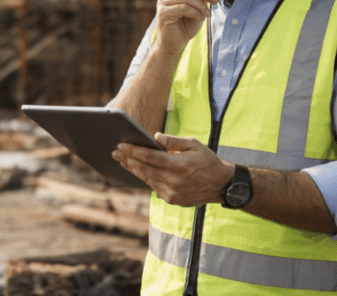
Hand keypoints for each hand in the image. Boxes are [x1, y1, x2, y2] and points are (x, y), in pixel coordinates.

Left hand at [112, 133, 233, 206]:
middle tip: (115, 152)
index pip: (150, 157)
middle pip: (144, 168)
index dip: (134, 151)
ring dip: (133, 169)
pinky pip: (153, 187)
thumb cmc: (207, 161)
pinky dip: (144, 178)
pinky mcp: (172, 200)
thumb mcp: (194, 145)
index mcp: (179, 165)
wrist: (221, 185)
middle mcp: (174, 180)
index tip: (121, 145)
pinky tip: (136, 170)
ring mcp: (172, 192)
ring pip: (146, 179)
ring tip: (121, 160)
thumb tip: (156, 137)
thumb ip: (174, 141)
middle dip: (128, 159)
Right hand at [154, 0, 216, 55]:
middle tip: (216, 1)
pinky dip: (196, 13)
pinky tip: (200, 19)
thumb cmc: (185, 27)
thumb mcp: (197, 8)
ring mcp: (162, 3)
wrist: (173, 45)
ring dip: (202, 5)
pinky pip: (183, 8)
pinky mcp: (163, 13)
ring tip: (208, 15)